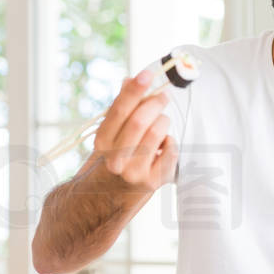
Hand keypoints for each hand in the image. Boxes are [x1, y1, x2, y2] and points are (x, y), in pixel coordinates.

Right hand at [93, 68, 178, 190]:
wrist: (106, 200)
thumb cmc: (111, 159)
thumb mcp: (108, 136)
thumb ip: (120, 109)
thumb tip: (130, 79)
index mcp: (102, 142)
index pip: (119, 111)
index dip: (134, 90)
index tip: (147, 73)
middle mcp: (116, 159)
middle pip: (140, 121)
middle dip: (155, 102)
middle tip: (163, 95)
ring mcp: (134, 172)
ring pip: (158, 132)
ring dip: (163, 121)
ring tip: (161, 122)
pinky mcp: (153, 181)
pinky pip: (171, 150)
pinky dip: (170, 141)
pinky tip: (163, 144)